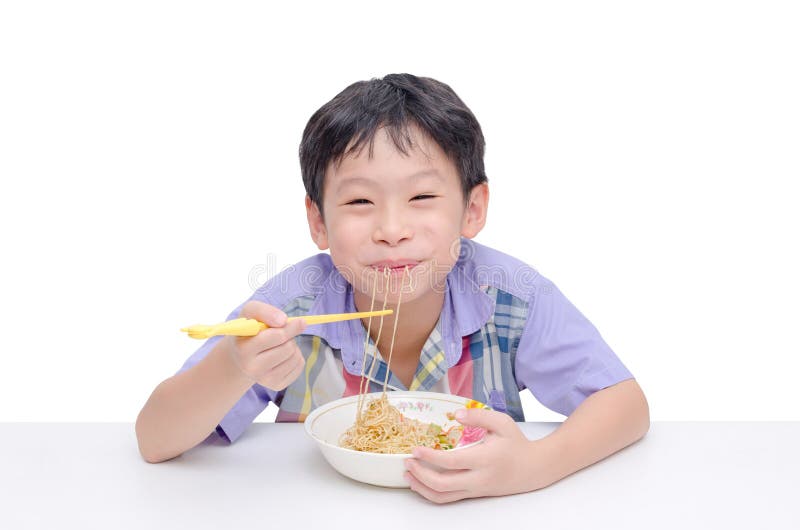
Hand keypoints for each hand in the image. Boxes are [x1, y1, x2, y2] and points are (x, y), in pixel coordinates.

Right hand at [223, 301, 306, 389]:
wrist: (241, 355)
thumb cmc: (249, 330)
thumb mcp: (250, 312)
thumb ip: (264, 311)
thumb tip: (283, 320)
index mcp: (244, 350)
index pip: (276, 337)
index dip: (291, 327)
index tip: (301, 321)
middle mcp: (252, 369)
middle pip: (288, 348)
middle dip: (290, 336)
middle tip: (282, 332)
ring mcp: (264, 380)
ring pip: (295, 357)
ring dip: (293, 346)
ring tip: (280, 344)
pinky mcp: (276, 385)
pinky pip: (299, 366)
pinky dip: (296, 356)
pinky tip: (284, 354)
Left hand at [404, 408, 559, 502]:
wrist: (533, 468)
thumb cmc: (516, 443)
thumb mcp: (501, 422)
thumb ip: (478, 416)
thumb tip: (457, 414)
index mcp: (484, 459)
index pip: (450, 463)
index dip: (429, 457)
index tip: (415, 449)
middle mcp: (478, 478)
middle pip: (442, 485)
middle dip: (420, 475)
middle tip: (407, 462)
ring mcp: (476, 490)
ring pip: (443, 497)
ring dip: (422, 488)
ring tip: (409, 475)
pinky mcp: (474, 494)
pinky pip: (449, 499)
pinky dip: (432, 493)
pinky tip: (422, 483)